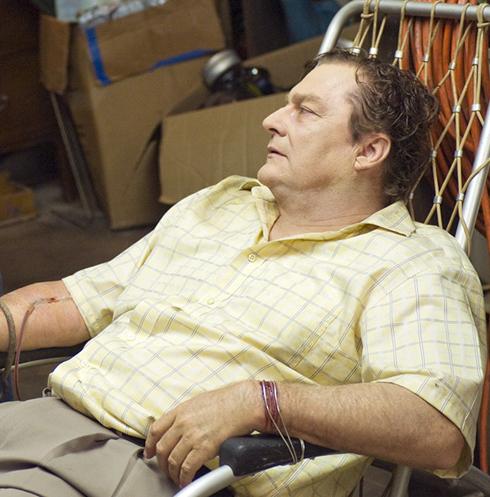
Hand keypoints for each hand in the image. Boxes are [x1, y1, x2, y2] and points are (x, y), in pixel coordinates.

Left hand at [144, 380, 263, 486]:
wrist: (242, 403)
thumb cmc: (227, 401)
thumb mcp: (199, 401)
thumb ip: (187, 414)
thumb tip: (182, 425)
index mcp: (181, 410)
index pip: (156, 429)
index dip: (150, 444)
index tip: (150, 453)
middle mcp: (183, 423)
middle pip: (162, 448)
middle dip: (162, 463)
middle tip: (166, 469)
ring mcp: (192, 436)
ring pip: (173, 460)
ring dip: (173, 473)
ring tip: (177, 477)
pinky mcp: (204, 448)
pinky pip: (187, 468)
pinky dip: (184, 477)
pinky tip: (186, 479)